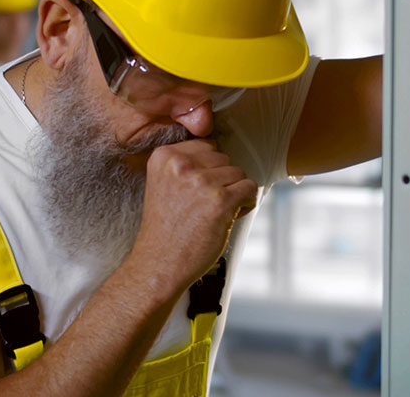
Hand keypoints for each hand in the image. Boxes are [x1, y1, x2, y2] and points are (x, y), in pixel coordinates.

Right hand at [129, 139, 257, 290]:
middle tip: (204, 206)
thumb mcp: (163, 183)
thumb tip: (222, 154)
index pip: (206, 145)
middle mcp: (181, 164)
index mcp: (164, 156)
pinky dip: (246, 203)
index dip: (208, 169)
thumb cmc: (166, 229)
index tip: (197, 191)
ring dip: (234, 193)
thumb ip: (186, 164)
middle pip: (224, 158)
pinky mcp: (221, 201)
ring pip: (239, 173)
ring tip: (213, 214)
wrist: (160, 263)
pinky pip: (250, 188)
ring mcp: (201, 182)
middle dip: (222, 181)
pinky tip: (228, 217)